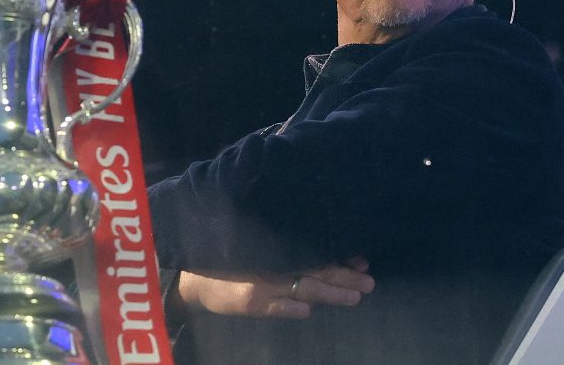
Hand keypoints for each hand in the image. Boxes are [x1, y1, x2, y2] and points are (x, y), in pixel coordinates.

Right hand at [177, 257, 373, 319]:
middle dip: (344, 277)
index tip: (363, 261)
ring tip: (354, 298)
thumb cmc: (229, 261)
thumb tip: (325, 260)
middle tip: (370, 282)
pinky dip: (287, 307)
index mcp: (280, 254)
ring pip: (301, 287)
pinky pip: (271, 305)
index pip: (317, 256)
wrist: (193, 277)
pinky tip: (305, 311)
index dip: (340, 259)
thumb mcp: (258, 252)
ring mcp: (263, 285)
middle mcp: (275, 266)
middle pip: (316, 271)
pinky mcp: (248, 302)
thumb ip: (288, 255)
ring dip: (328, 292)